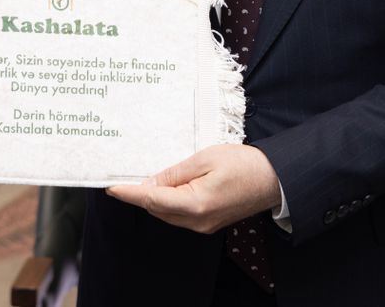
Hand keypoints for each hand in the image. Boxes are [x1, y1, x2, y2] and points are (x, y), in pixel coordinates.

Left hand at [105, 144, 279, 233]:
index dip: (128, 193)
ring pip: (167, 214)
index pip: (152, 200)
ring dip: (154, 198)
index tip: (110, 186)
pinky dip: (169, 202)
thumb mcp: (205, 158)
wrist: (274, 180)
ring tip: (145, 177)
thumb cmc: (244, 164)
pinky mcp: (209, 223)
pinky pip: (180, 214)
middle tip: (125, 174)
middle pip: (157, 209)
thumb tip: (149, 184)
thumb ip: (174, 172)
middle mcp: (196, 221)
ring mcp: (203, 225)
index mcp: (194, 204)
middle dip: (140, 194)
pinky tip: (167, 186)